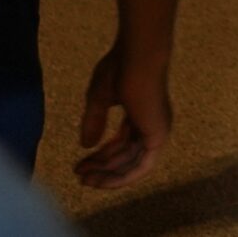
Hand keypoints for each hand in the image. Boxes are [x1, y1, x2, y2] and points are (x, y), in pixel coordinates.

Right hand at [75, 43, 170, 189]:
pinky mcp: (158, 135)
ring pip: (132, 163)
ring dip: (108, 175)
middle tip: (79, 177)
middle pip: (125, 154)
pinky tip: (103, 181)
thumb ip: (94, 121)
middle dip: (101, 167)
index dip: (99, 156)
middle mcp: (151, 122)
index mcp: (140, 112)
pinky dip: (123, 177)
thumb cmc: (120, 67)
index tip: (79, 166)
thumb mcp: (99, 98)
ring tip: (84, 180)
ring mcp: (156, 129)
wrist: (138, 56)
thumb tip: (86, 145)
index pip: (121, 142)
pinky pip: (143, 166)